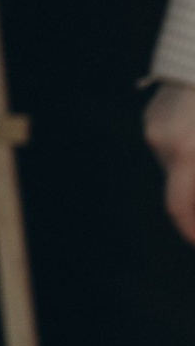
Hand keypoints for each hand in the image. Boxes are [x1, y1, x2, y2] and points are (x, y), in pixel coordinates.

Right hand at [147, 81, 194, 245]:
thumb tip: (191, 209)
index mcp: (187, 153)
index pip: (178, 209)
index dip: (189, 230)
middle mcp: (163, 143)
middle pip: (178, 190)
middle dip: (194, 204)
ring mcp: (155, 127)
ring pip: (175, 168)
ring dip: (191, 177)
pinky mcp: (154, 115)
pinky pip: (170, 146)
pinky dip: (187, 156)